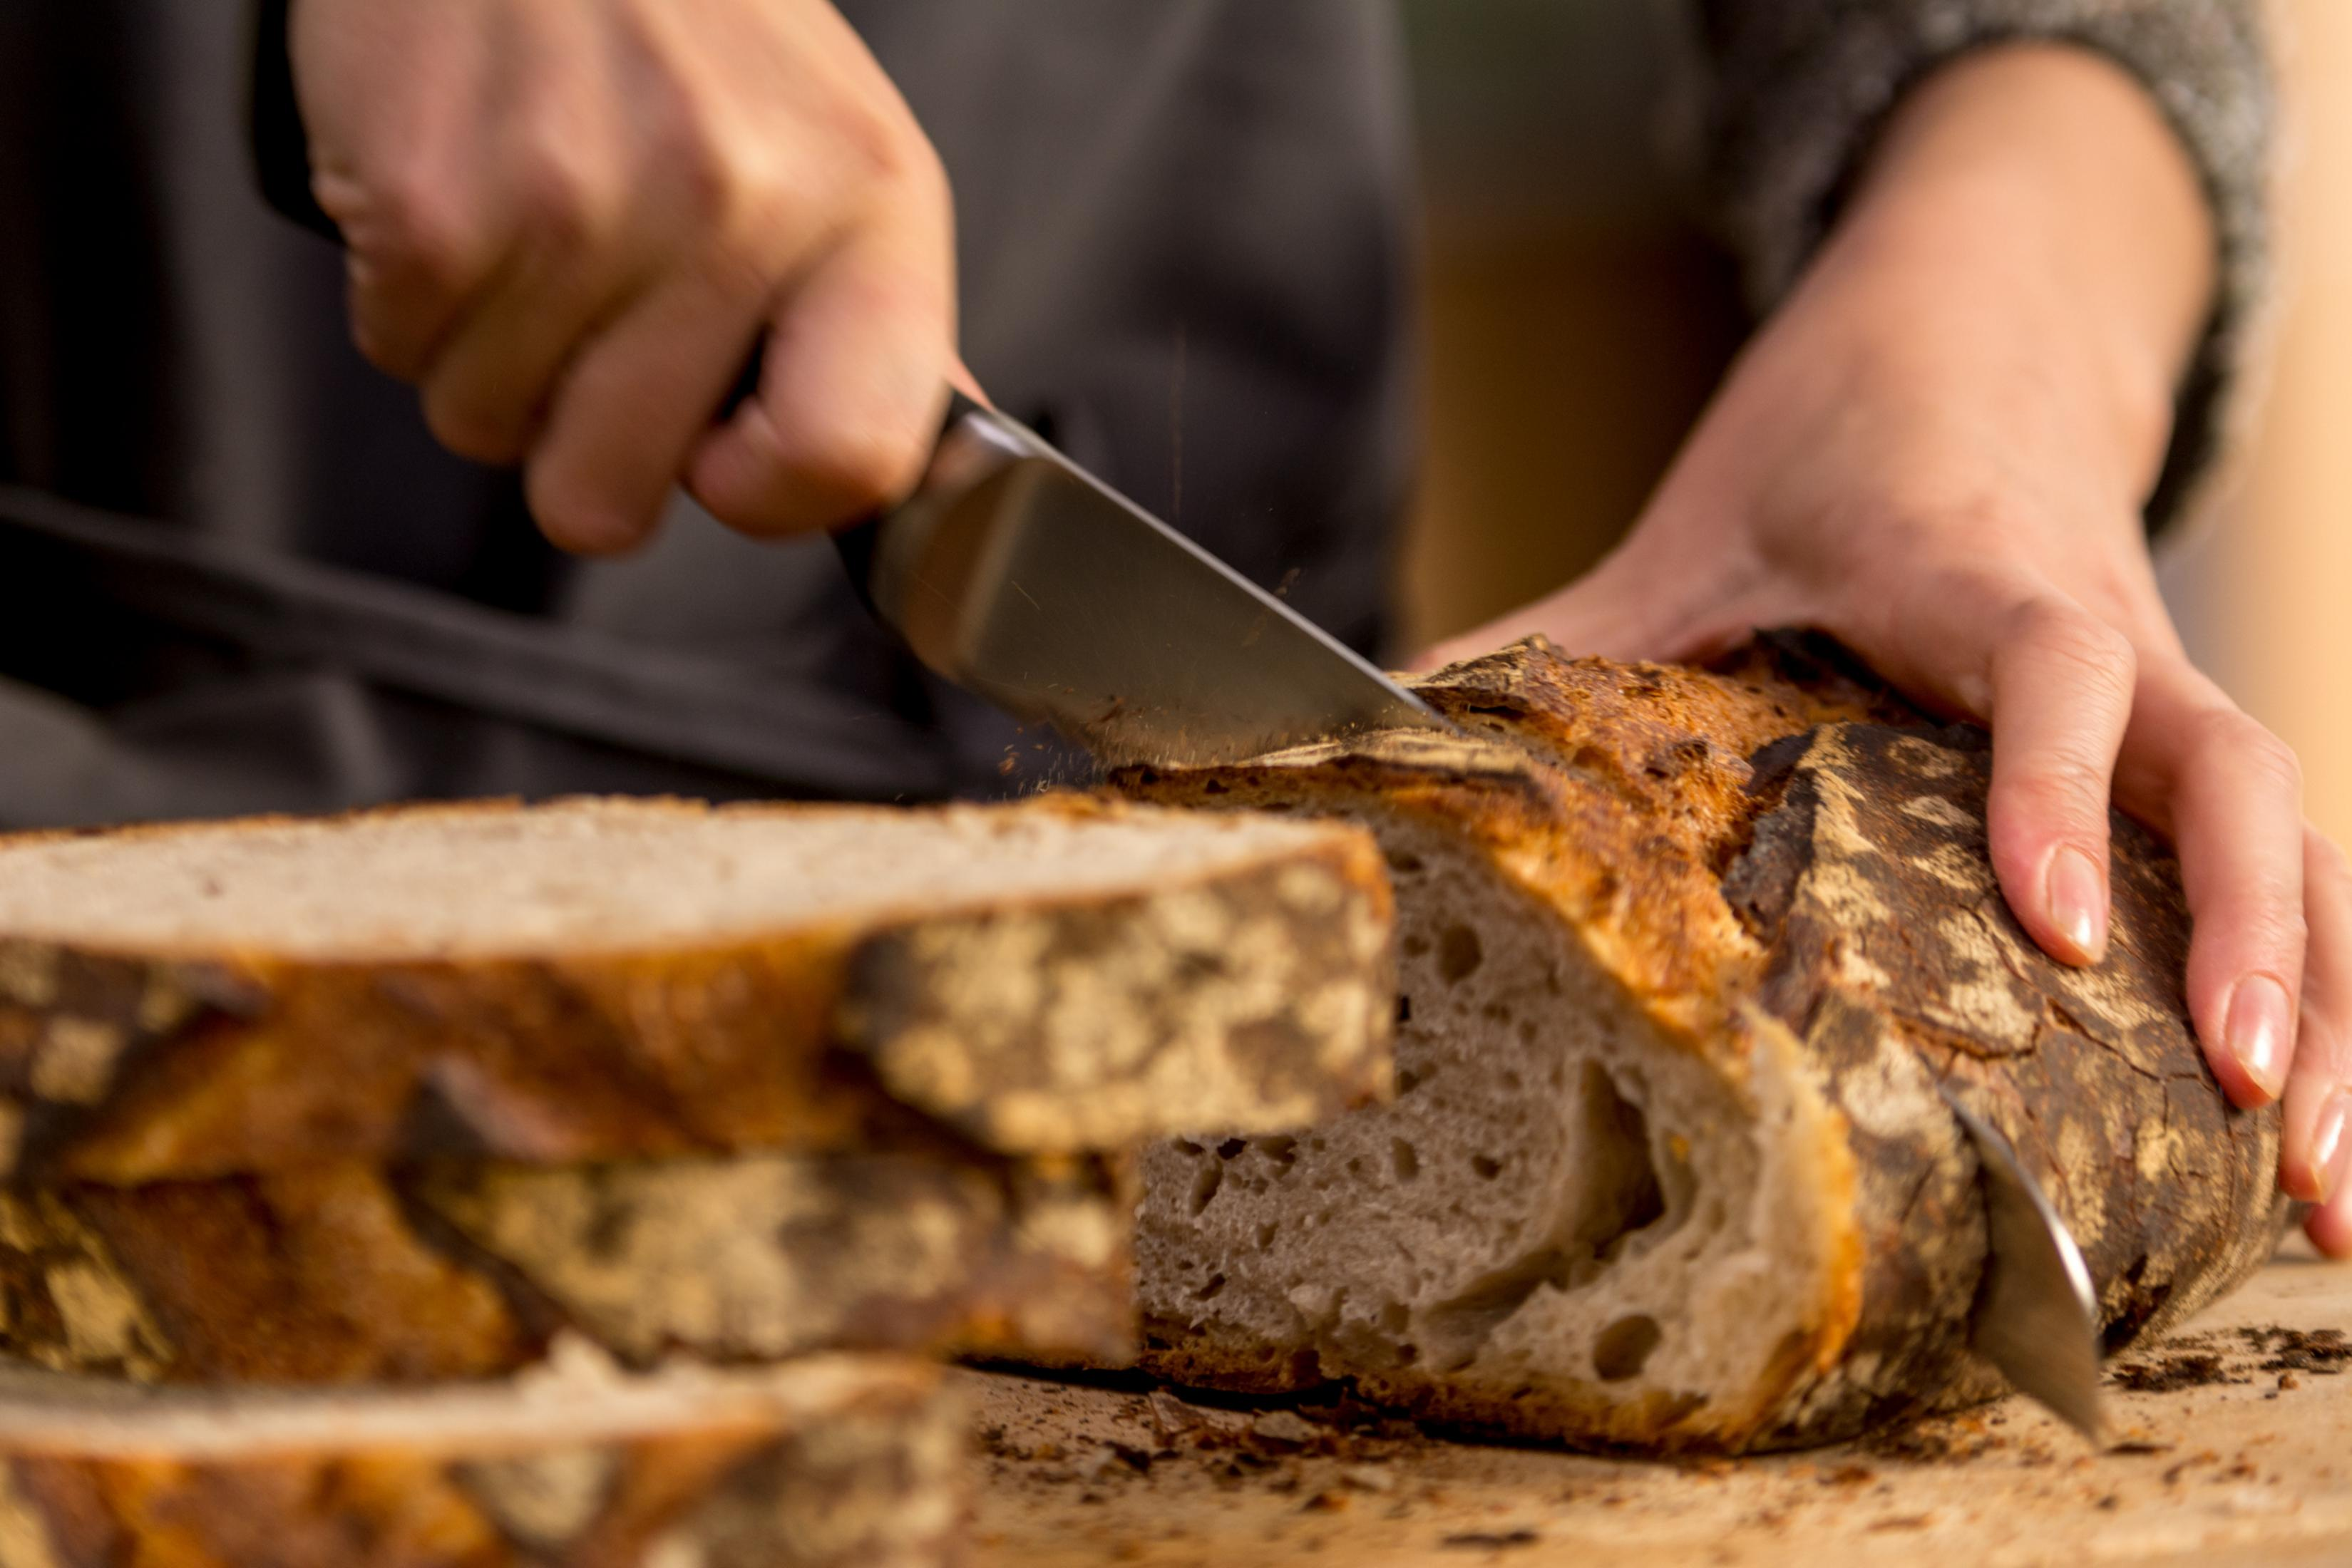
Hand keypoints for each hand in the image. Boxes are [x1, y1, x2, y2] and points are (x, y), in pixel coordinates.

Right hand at [290, 0, 962, 550]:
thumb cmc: (696, 28)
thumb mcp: (841, 157)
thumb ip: (871, 330)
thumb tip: (912, 480)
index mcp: (868, 212)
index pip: (851, 463)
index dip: (767, 498)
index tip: (727, 452)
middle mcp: (735, 211)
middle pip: (611, 502)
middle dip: (585, 444)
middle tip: (600, 320)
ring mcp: (577, 210)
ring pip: (489, 431)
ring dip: (495, 357)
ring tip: (535, 222)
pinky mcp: (433, 202)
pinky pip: (398, 356)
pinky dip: (414, 298)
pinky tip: (470, 190)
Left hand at [1422, 45, 2351, 1251]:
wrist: (1984, 321)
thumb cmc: (1838, 434)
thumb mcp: (1697, 523)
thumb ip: (1569, 635)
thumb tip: (1389, 727)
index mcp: (1974, 570)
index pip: (2055, 668)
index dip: (2058, 788)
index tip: (2048, 925)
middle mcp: (2110, 629)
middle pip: (2238, 772)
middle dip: (2257, 940)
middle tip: (2250, 1105)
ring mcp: (2172, 687)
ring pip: (2302, 837)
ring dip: (2337, 1007)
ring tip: (2337, 1194)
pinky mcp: (2192, 735)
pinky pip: (2296, 861)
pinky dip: (2326, 985)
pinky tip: (2320, 1124)